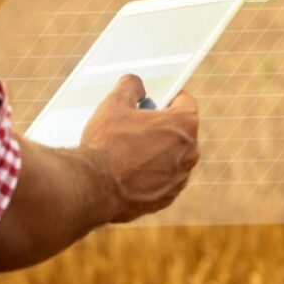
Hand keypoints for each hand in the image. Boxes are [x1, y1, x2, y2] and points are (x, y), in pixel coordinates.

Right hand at [79, 74, 200, 223]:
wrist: (93, 186)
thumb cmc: (106, 144)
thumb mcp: (114, 104)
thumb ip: (130, 86)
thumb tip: (137, 85)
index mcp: (183, 124)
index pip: (185, 101)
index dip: (168, 97)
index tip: (156, 99)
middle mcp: (189, 153)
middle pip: (180, 131)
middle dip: (161, 126)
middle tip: (136, 125)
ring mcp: (180, 178)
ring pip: (172, 158)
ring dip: (157, 152)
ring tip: (129, 151)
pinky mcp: (167, 198)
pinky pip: (163, 180)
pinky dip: (151, 175)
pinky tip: (129, 172)